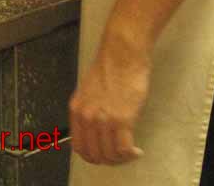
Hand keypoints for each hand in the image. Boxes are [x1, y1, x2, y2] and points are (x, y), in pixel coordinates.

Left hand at [69, 29, 150, 164]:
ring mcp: (103, 119)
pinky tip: (137, 151)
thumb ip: (90, 111)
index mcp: (76, 110)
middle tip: (121, 157)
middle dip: (109, 160)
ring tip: (130, 153)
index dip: (93, 156)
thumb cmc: (110, 69)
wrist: (122, 54)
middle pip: (94, 154)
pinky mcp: (122, 119)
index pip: (79, 147)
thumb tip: (97, 132)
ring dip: (121, 159)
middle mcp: (86, 117)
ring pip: (110, 154)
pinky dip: (131, 154)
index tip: (105, 155)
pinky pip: (124, 149)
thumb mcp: (89, 92)